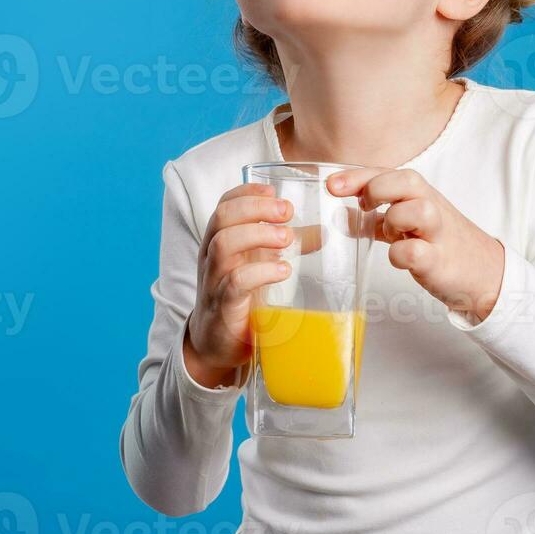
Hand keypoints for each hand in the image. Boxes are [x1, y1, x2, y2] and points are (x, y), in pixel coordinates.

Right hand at [183, 183, 294, 387]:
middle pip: (222, 217)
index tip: (273, 189)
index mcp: (219, 240)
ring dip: (257, 235)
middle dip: (255, 208)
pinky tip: (282, 271)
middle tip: (287, 211)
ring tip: (287, 238)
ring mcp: (214, 281)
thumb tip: (323, 232)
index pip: (224, 204)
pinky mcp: (223, 307)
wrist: (215, 343)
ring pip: (224, 245)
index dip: (247, 192)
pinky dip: (260, 272)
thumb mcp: (259, 265)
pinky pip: (235, 283)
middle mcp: (211, 256)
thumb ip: (286, 247)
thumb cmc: (239, 297)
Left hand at [327, 168, 505, 321]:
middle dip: (378, 189)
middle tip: (365, 207)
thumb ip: (378, 218)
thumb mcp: (409, 224)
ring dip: (395, 220)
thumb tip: (342, 215)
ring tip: (390, 235)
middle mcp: (431, 207)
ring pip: (419, 210)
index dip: (357, 177)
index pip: (387, 173)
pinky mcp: (441, 262)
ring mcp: (438, 234)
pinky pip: (418, 252)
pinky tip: (398, 258)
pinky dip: (402, 254)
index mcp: (420, 195)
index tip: (331, 186)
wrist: (483, 272)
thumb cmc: (440, 243)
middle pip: (408, 181)